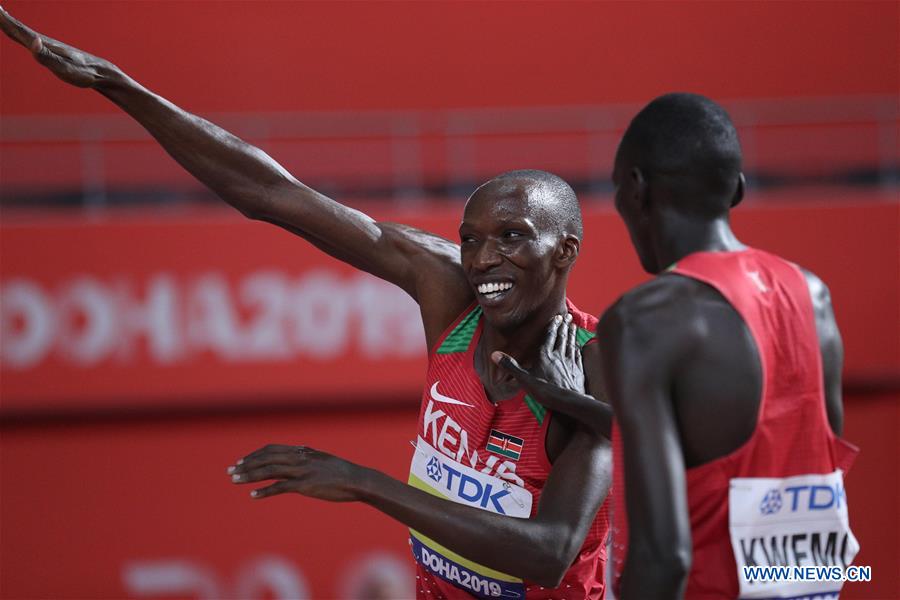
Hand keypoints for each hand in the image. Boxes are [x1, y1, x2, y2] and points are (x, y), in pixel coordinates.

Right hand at [0, 6, 121, 87]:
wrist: (100, 72)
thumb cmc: (83, 72)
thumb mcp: (64, 68)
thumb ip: (47, 57)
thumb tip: (33, 42)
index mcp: (42, 43)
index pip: (16, 28)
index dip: (2, 18)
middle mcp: (42, 41)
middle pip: (16, 26)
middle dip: (1, 16)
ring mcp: (46, 45)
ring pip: (21, 31)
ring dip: (7, 21)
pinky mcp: (50, 50)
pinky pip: (28, 38)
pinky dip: (19, 31)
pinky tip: (19, 32)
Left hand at [228, 444, 364, 501]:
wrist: (357, 480)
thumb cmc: (341, 472)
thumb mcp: (322, 459)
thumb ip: (307, 456)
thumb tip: (299, 453)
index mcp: (302, 451)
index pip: (271, 449)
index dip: (254, 455)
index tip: (241, 462)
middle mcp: (299, 458)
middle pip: (266, 458)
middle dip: (246, 464)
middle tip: (230, 471)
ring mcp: (302, 471)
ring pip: (269, 470)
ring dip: (250, 475)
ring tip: (235, 481)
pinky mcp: (305, 485)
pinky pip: (280, 486)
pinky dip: (265, 491)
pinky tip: (253, 495)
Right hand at [493, 313, 584, 396]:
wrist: (568, 402)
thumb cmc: (545, 390)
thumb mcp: (524, 379)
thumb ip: (510, 366)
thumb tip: (494, 354)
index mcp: (545, 355)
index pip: (550, 336)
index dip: (553, 326)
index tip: (557, 316)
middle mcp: (558, 355)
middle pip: (562, 337)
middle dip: (564, 326)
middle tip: (567, 316)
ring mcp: (570, 362)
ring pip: (571, 344)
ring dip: (572, 334)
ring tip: (573, 326)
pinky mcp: (578, 370)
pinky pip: (578, 354)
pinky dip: (578, 347)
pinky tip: (578, 345)